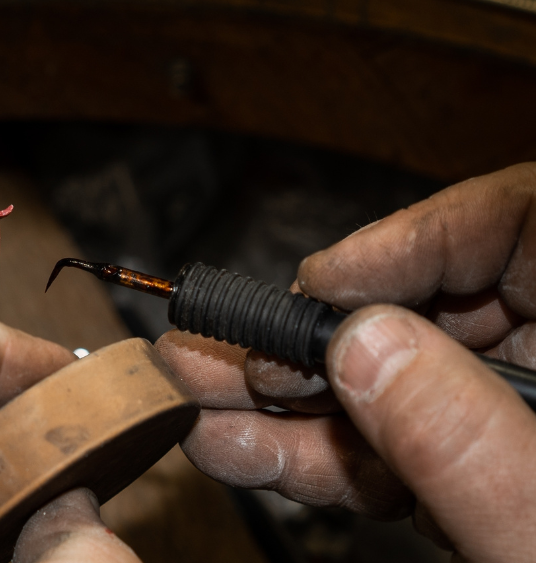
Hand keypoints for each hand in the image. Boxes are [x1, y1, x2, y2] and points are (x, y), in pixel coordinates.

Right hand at [157, 163, 535, 560]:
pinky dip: (324, 458)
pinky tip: (242, 452)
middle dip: (320, 337)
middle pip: (445, 308)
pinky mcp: (493, 480)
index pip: (529, 222)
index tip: (327, 284)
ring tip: (198, 401)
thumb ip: (471, 446)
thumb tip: (360, 344)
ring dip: (295, 402)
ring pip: (406, 385)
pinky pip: (405, 450)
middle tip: (222, 345)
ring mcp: (528, 430)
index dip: (418, 238)